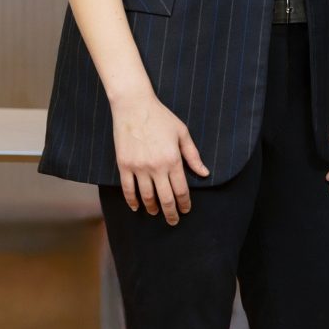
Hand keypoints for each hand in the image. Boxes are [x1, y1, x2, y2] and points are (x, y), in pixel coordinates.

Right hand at [110, 93, 208, 225]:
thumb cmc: (161, 118)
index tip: (186, 210)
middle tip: (173, 221)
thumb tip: (205, 173)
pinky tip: (137, 207)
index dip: (185, 203)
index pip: (181, 189)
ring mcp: (139, 167)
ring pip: (147, 196)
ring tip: (156, 213)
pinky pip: (128, 189)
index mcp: (173, 159)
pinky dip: (132, 201)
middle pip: (165, 198)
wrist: (134, 107)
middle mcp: (156, 167)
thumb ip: (193, 156)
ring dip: (153, 208)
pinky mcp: (124, 165)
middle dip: (171, 213)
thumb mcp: (182, 133)